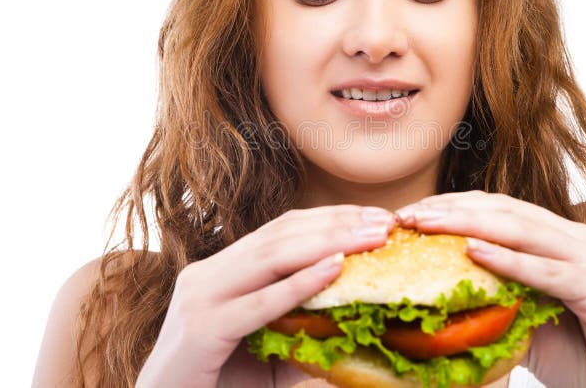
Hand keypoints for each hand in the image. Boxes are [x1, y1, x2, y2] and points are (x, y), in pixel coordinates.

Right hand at [135, 205, 396, 387]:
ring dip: (329, 243)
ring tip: (372, 238)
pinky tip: (335, 267)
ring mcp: (200, 298)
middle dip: (337, 224)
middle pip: (280, 236)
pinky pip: (260, 303)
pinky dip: (300, 283)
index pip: (279, 231)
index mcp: (220, 271)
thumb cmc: (216, 383)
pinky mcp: (202, 329)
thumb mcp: (263, 350)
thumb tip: (357, 322)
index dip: (328, 218)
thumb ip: (300, 331)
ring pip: (271, 258)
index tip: (372, 215)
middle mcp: (207, 275)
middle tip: (384, 221)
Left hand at [396, 191, 585, 326]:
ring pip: (521, 230)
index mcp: (557, 238)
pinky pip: (546, 271)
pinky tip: (473, 251)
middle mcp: (575, 238)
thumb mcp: (523, 317)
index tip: (410, 212)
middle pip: (504, 210)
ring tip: (427, 224)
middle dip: (451, 209)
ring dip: (467, 224)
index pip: (497, 208)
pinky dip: (508, 260)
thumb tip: (435, 289)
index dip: (452, 205)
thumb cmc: (577, 355)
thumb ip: (493, 294)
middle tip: (407, 215)